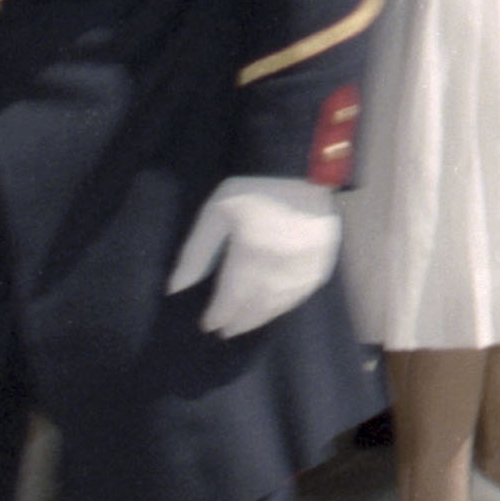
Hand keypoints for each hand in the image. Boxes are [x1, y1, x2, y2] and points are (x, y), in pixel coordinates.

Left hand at [167, 174, 343, 337]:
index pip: (231, 299)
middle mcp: (280, 268)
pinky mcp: (323, 261)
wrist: (300, 169)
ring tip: (248, 323)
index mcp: (251, 256)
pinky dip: (288, 304)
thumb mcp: (214, 215)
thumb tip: (176, 289)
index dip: (218, 315)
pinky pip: (304, 293)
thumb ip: (196, 254)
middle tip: (226, 331)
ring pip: (281, 304)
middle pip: (257, 306)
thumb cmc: (252, 190)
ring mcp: (305, 266)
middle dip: (239, 321)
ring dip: (263, 317)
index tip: (207, 324)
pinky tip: (278, 306)